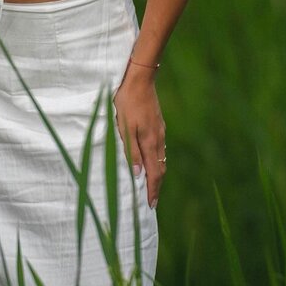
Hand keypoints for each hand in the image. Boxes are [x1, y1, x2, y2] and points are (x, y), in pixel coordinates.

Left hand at [113, 61, 165, 207]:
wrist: (140, 80)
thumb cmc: (127, 103)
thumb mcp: (124, 127)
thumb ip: (131, 150)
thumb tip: (137, 173)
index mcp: (149, 142)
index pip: (153, 173)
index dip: (152, 190)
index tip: (151, 205)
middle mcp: (157, 139)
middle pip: (160, 169)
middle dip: (156, 186)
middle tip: (152, 201)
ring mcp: (160, 131)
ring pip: (161, 159)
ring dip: (157, 174)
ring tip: (151, 185)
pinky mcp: (158, 125)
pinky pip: (160, 149)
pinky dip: (157, 161)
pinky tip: (152, 161)